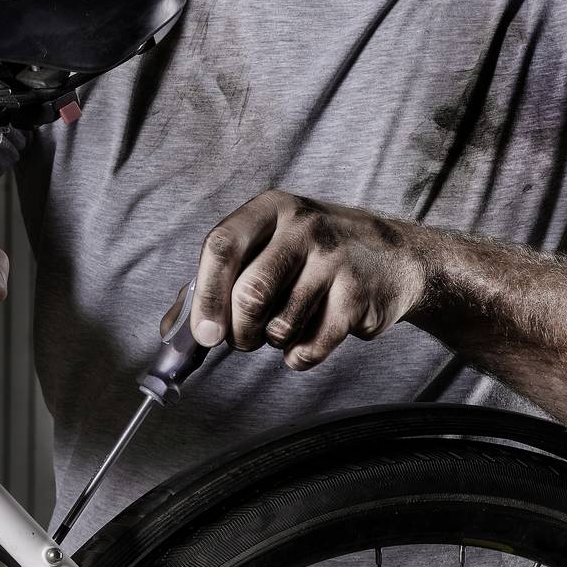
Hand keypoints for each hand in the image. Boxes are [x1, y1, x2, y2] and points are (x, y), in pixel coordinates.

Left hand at [188, 191, 432, 369]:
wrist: (395, 257)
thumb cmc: (312, 257)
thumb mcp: (267, 247)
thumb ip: (217, 283)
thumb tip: (171, 332)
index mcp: (270, 209)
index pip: (222, 245)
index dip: (205, 295)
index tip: (202, 334)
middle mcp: (303, 226)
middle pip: (249, 292)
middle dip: (238, 331)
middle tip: (242, 339)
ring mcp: (334, 260)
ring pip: (279, 324)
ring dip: (271, 341)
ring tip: (284, 326)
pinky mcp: (357, 297)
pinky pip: (310, 346)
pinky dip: (299, 356)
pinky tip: (309, 339)